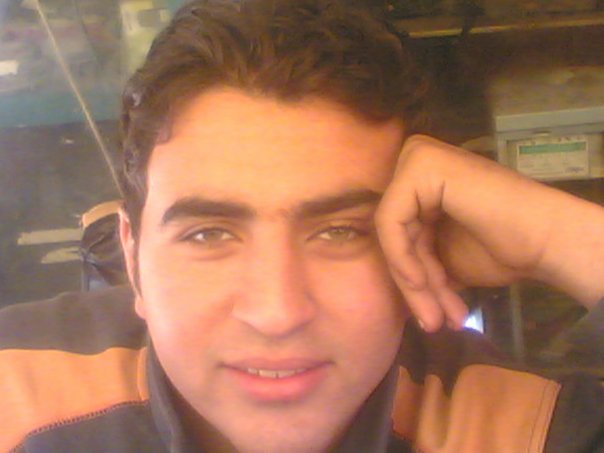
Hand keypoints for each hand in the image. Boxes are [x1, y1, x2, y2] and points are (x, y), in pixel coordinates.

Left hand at [375, 135, 603, 331]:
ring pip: (393, 234)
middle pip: (396, 233)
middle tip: (433, 322)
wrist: (546, 240)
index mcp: (422, 179)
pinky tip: (421, 284)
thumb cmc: (504, 247)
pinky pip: (391, 221)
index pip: (399, 232)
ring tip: (435, 319)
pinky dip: (403, 257)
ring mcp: (418, 157)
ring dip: (415, 283)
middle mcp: (417, 159)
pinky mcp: (421, 163)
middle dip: (416, 284)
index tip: (431, 312)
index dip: (412, 276)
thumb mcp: (445, 256)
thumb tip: (395, 282)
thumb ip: (414, 257)